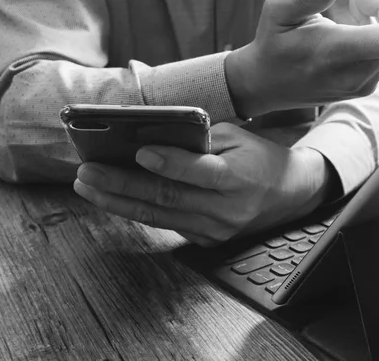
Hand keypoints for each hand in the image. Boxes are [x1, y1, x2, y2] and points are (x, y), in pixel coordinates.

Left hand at [73, 123, 335, 246]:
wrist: (291, 193)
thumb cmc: (260, 158)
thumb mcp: (237, 138)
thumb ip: (200, 140)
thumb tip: (153, 139)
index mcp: (238, 178)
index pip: (198, 172)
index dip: (167, 163)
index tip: (137, 152)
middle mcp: (227, 209)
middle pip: (168, 198)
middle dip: (122, 185)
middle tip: (88, 173)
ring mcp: (217, 229)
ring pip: (160, 217)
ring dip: (119, 202)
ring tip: (89, 187)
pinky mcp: (209, 240)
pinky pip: (169, 225)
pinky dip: (140, 211)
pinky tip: (115, 198)